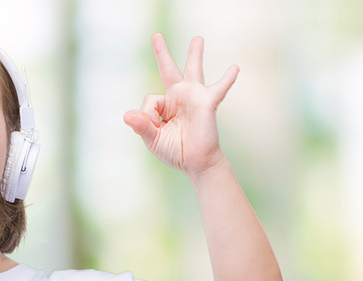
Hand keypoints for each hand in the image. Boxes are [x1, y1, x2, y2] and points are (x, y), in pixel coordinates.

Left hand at [123, 34, 237, 177]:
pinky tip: (234, 69)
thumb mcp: (154, 139)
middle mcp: (179, 97)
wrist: (196, 162)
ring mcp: (193, 97)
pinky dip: (227, 79)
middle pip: (168, 70)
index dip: (149, 115)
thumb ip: (142, 126)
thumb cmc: (176, 151)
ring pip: (193, 70)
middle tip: (155, 35)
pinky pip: (219, 88)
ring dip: (195, 54)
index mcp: (165, 105)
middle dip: (162, 52)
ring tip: (197, 39)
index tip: (157, 127)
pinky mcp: (207, 104)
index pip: (151, 99)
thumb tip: (127, 115)